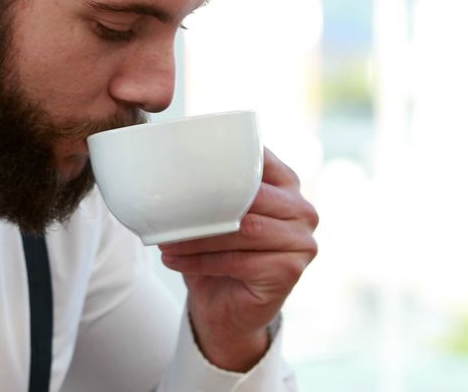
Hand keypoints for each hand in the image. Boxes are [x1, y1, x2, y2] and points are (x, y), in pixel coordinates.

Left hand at [159, 148, 318, 371]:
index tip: (184, 165)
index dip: (222, 161)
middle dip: (205, 205)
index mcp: (287, 184)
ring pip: (244, 230)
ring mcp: (302, 242)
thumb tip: (169, 167)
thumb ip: (214, 187)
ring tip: (165, 239)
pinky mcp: (290, 271)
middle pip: (252, 197)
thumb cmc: (219, 253)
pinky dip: (200, 261)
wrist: (227, 309)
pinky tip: (174, 260)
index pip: (257, 160)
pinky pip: (238, 261)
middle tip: (166, 212)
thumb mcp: (218, 214)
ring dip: (198, 236)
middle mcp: (302, 210)